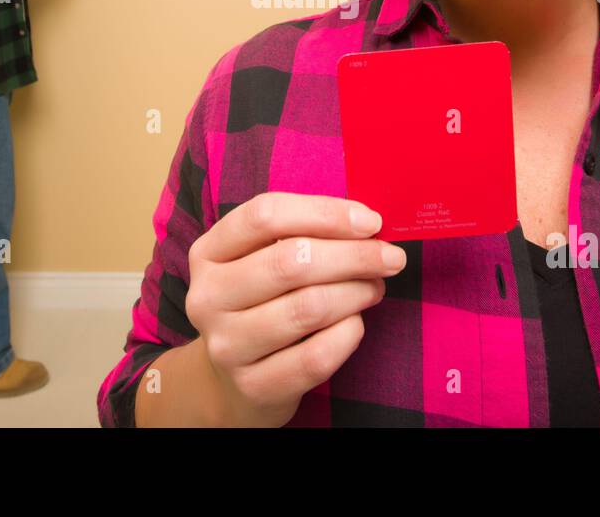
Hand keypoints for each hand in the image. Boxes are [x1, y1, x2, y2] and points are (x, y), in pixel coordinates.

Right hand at [185, 192, 406, 426]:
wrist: (235, 381)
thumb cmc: (263, 303)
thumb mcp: (263, 261)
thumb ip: (304, 235)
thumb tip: (368, 225)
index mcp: (209, 252)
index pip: (265, 216)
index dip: (325, 213)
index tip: (370, 222)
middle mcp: (208, 297)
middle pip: (290, 260)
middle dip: (354, 255)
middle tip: (390, 258)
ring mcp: (227, 345)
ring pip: (308, 308)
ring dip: (356, 292)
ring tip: (374, 288)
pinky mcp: (253, 386)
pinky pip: (317, 356)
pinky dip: (349, 334)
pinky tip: (355, 324)